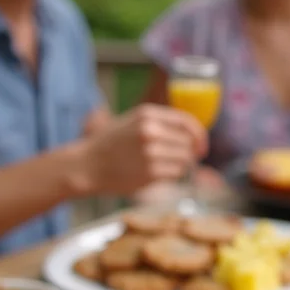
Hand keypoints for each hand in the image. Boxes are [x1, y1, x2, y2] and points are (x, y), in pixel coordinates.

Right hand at [77, 104, 207, 195]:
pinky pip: (176, 173)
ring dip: (181, 164)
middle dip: (189, 152)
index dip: (199, 135)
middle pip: (188, 142)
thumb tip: (192, 134)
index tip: (201, 146)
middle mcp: (151, 130)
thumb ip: (159, 123)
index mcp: (147, 114)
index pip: (187, 122)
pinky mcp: (151, 172)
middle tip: (180, 158)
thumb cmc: (110, 144)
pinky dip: (173, 175)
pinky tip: (158, 173)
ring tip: (164, 166)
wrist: (87, 165)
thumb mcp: (132, 121)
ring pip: (185, 159)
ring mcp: (151, 152)